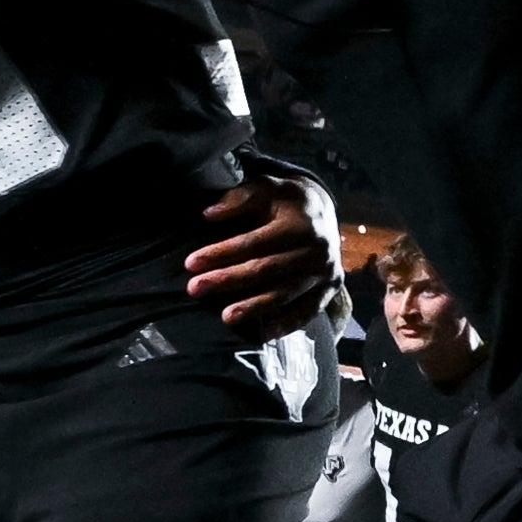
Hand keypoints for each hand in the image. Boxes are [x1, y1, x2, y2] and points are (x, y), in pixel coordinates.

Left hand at [189, 174, 330, 341]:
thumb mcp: (265, 187)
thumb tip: (209, 214)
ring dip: (254, 307)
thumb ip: (239, 198)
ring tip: (225, 317)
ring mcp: (326, 271)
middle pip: (267, 269)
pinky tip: (265, 334)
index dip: (221, 253)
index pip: (254, 242)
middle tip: (195, 289)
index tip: (190, 263)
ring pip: (285, 293)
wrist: (322, 211)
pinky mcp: (331, 288)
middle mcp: (318, 249)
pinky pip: (308, 311)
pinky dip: (287, 324)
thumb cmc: (284, 201)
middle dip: (228, 280)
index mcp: (301, 222)